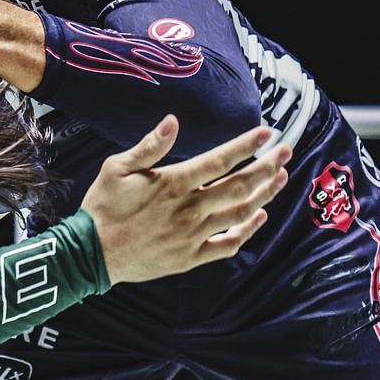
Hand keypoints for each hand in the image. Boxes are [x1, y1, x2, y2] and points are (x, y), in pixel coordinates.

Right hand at [81, 115, 290, 284]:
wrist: (92, 253)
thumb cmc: (103, 207)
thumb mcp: (116, 168)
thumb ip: (149, 146)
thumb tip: (172, 121)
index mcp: (172, 184)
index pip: (219, 161)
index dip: (245, 146)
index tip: (266, 133)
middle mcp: (189, 209)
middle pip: (239, 187)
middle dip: (267, 167)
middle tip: (286, 151)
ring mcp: (193, 235)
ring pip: (240, 214)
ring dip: (264, 195)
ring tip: (280, 178)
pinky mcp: (191, 257)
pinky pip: (228, 244)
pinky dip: (247, 231)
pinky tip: (258, 217)